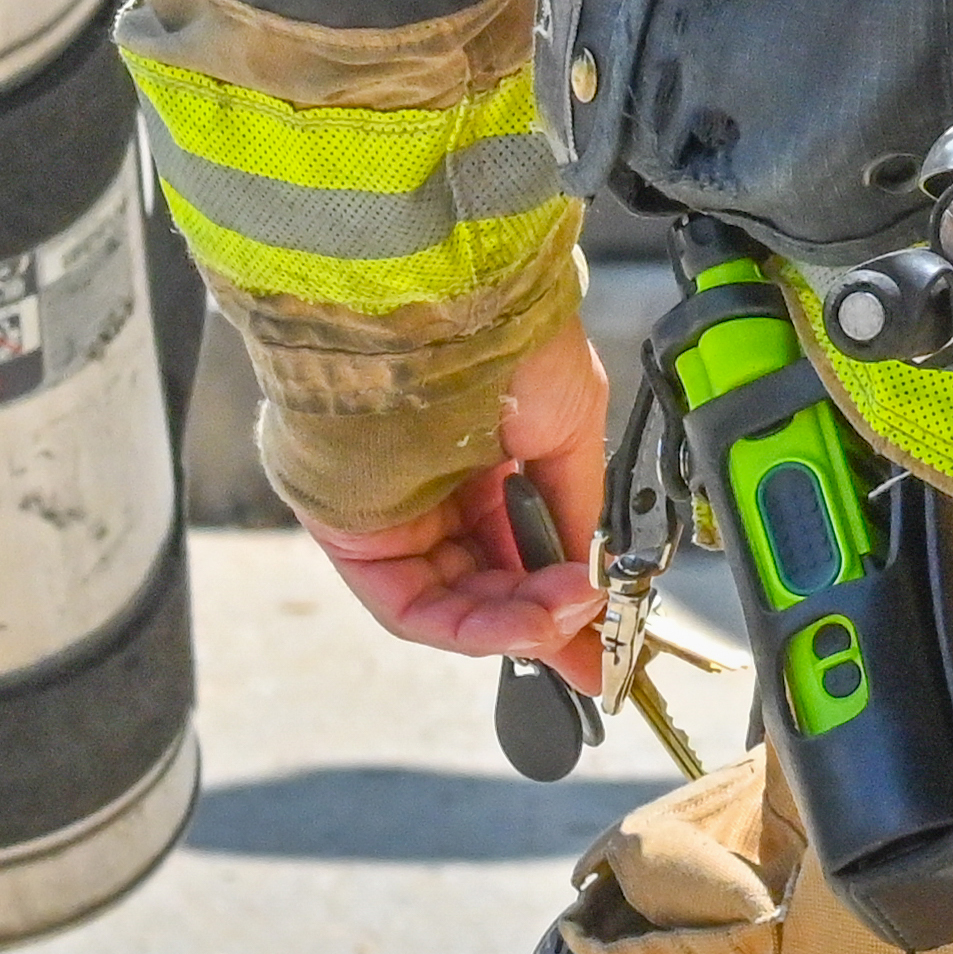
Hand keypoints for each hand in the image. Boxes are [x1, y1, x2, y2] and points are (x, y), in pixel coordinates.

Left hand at [304, 307, 609, 684]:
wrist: (444, 304)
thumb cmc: (503, 337)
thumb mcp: (569, 426)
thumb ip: (574, 510)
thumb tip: (595, 577)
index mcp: (477, 448)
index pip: (514, 543)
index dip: (560, 593)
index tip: (605, 632)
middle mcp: (428, 481)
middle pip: (482, 581)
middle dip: (544, 622)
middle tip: (596, 649)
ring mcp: (386, 508)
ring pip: (448, 600)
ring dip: (515, 624)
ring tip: (568, 621)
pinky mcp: (347, 532)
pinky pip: (406, 604)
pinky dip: (469, 628)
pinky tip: (524, 624)